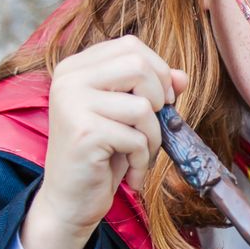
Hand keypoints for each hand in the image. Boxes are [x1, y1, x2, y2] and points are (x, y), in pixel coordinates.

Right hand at [21, 37, 187, 248]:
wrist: (69, 202)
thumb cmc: (100, 157)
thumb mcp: (127, 117)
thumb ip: (152, 90)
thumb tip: (182, 76)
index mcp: (75, 68)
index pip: (130, 46)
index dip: (157, 71)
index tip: (160, 102)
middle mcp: (68, 79)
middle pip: (138, 65)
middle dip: (159, 101)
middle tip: (152, 128)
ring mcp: (72, 103)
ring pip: (144, 105)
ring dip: (153, 138)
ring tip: (138, 155)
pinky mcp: (84, 132)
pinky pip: (137, 137)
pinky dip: (142, 159)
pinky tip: (128, 172)